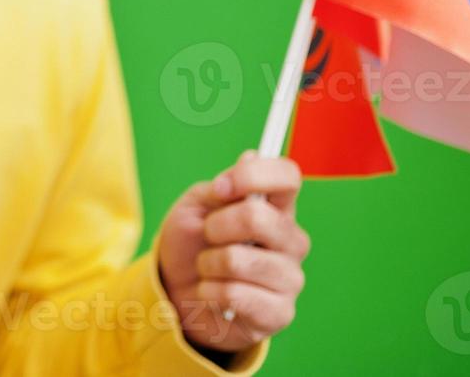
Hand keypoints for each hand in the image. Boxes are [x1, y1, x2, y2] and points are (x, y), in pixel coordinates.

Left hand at [157, 150, 308, 353]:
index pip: (288, 176)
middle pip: (260, 217)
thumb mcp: (195, 207)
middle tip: (207, 236)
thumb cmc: (191, 245)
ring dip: (208, 263)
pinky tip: (212, 294)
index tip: (221, 187)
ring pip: (239, 259)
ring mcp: (290, 278)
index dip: (254, 175)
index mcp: (276, 208)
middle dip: (216, 225)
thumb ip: (222, 186)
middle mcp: (291, 241)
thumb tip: (251, 157)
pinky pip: (235, 294)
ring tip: (208, 268)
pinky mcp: (280, 313)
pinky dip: (208, 291)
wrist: (177, 294)